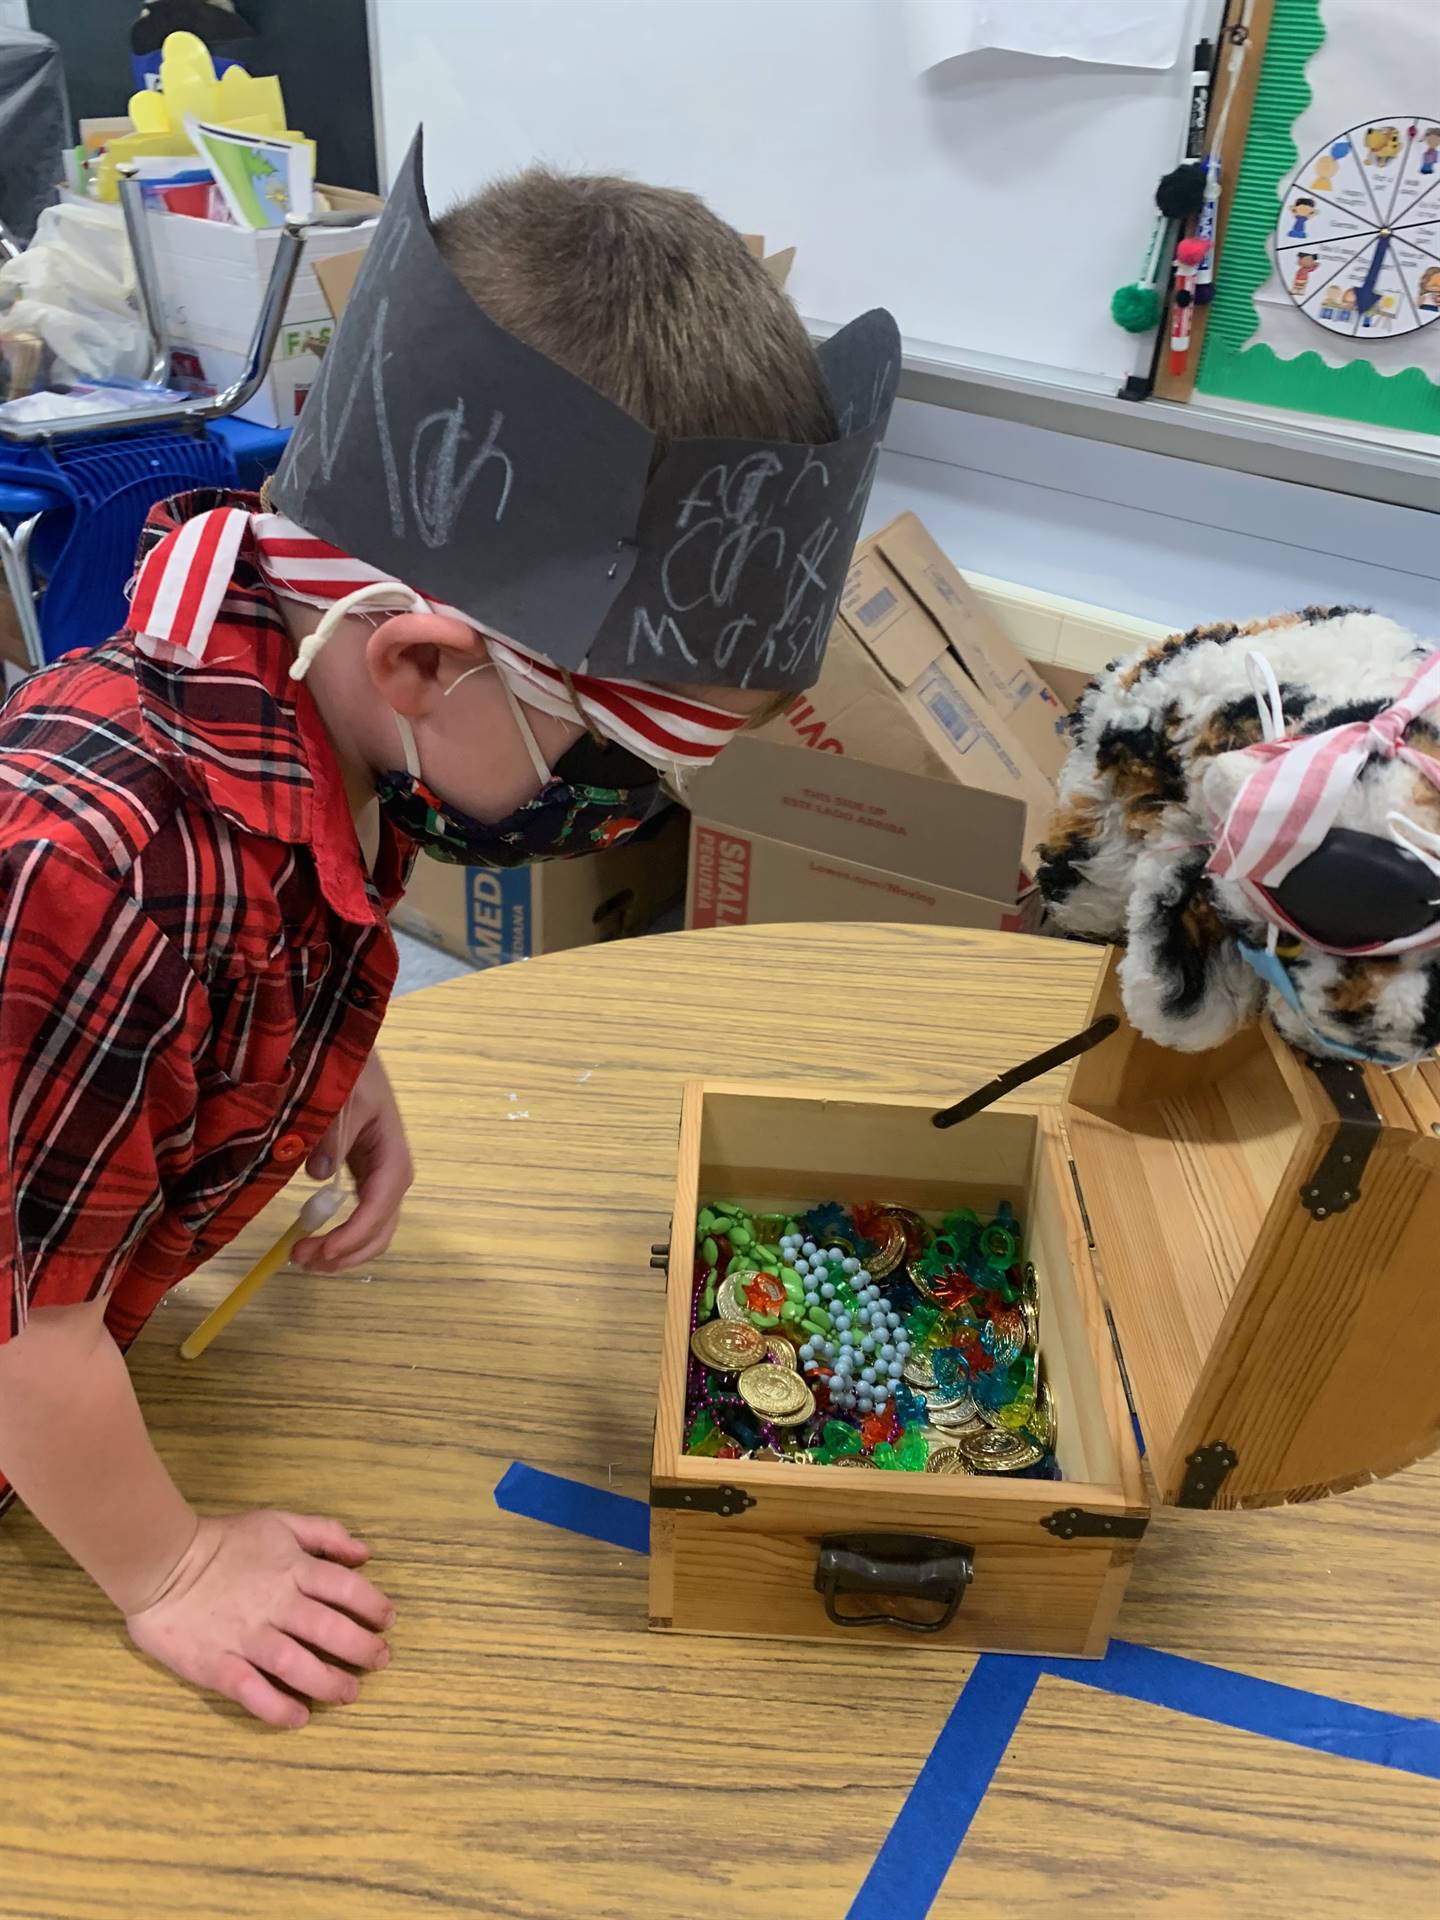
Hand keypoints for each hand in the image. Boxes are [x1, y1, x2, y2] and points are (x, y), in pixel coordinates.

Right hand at [126, 1509, 393, 1729]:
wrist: (160, 1561)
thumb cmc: (223, 1541)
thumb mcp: (279, 1522)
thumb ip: (324, 1534)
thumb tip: (364, 1553)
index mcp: (293, 1569)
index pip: (346, 1588)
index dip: (373, 1605)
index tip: (387, 1621)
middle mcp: (276, 1605)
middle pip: (330, 1630)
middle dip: (362, 1649)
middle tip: (380, 1661)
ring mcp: (246, 1637)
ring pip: (297, 1665)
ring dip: (329, 1683)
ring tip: (349, 1693)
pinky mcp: (217, 1664)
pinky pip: (253, 1692)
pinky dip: (278, 1707)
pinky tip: (299, 1717)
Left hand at [295, 1051, 413, 1271]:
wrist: (348, 1053)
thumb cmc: (351, 1074)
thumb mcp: (342, 1099)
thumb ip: (333, 1136)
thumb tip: (320, 1175)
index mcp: (392, 1153)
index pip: (380, 1205)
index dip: (354, 1233)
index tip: (321, 1249)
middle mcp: (392, 1173)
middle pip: (381, 1229)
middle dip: (346, 1252)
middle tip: (301, 1259)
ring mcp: (379, 1179)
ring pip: (374, 1232)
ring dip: (343, 1253)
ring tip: (303, 1259)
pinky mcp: (363, 1179)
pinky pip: (360, 1219)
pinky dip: (341, 1239)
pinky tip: (316, 1243)